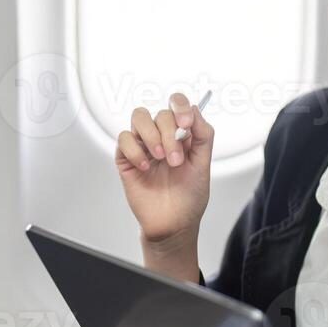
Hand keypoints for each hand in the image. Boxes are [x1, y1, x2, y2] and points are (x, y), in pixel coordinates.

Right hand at [116, 92, 212, 246]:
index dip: (179, 106)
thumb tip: (194, 109)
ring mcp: (143, 145)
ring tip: (160, 158)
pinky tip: (145, 168)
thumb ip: (203, 134)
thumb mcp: (203, 164)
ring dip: (152, 135)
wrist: (174, 222)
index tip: (186, 123)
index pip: (176, 103)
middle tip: (176, 159)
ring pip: (139, 117)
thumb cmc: (189, 195)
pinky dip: (135, 151)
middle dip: (170, 134)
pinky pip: (124, 139)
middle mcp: (162, 135)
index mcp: (181, 133)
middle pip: (160, 113)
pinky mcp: (126, 158)